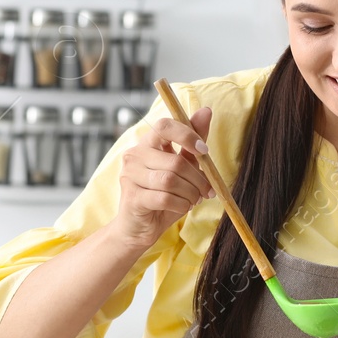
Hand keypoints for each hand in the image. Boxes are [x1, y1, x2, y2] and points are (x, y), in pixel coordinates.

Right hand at [111, 107, 213, 251]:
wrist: (140, 228)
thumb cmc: (163, 196)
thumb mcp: (182, 168)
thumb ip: (192, 141)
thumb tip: (206, 110)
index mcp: (147, 144)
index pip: (164, 126)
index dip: (187, 135)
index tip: (204, 151)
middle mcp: (134, 155)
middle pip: (175, 161)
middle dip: (198, 178)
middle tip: (207, 190)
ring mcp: (130, 176)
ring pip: (171, 180)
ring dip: (191, 193)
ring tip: (194, 199)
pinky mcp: (132, 197)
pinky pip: (165, 197)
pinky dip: (181, 204)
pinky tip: (182, 206)